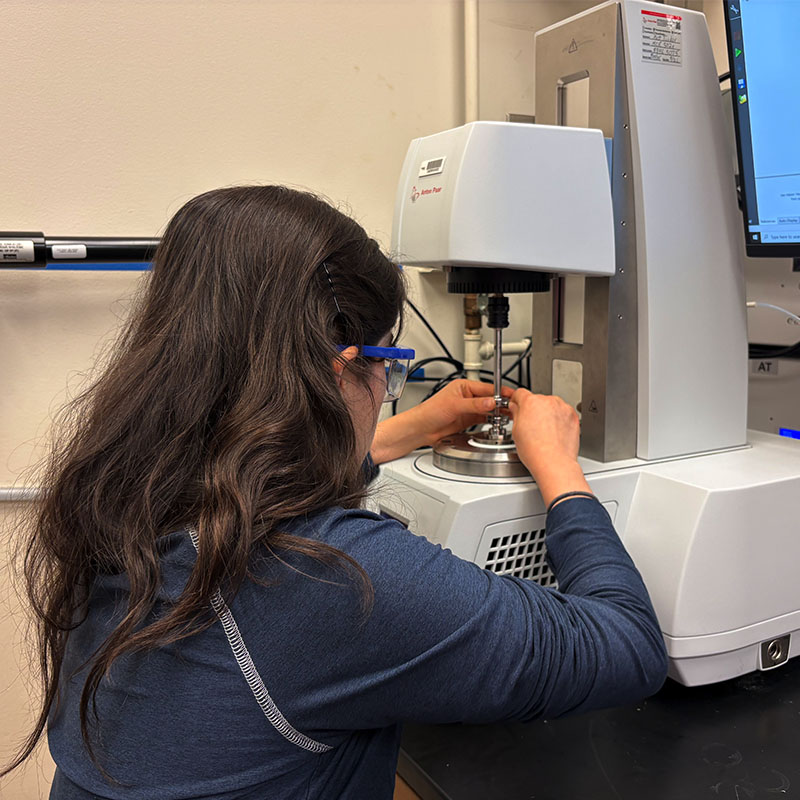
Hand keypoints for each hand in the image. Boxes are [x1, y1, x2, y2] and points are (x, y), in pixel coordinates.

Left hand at [371, 380, 512, 463]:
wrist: (421, 429)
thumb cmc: (430, 412)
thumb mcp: (454, 406)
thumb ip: (474, 405)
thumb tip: (491, 402)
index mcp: (464, 386)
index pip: (487, 388)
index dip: (500, 393)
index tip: (511, 397)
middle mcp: (467, 396)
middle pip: (490, 398)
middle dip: (501, 403)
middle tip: (514, 408)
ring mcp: (469, 409)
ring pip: (489, 409)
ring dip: (498, 412)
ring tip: (510, 416)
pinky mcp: (468, 420)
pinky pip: (484, 419)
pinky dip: (492, 420)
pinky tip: (499, 422)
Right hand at [508, 389, 591, 506]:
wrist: (554, 462)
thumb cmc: (536, 451)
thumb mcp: (516, 431)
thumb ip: (516, 414)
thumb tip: (516, 408)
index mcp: (531, 402)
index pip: (520, 393)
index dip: (516, 401)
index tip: (516, 407)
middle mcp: (548, 401)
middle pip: (537, 400)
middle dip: (533, 409)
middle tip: (530, 425)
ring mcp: (562, 408)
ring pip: (551, 406)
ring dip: (547, 413)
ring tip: (544, 431)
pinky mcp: (573, 416)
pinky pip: (563, 413)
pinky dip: (559, 419)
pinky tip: (554, 433)